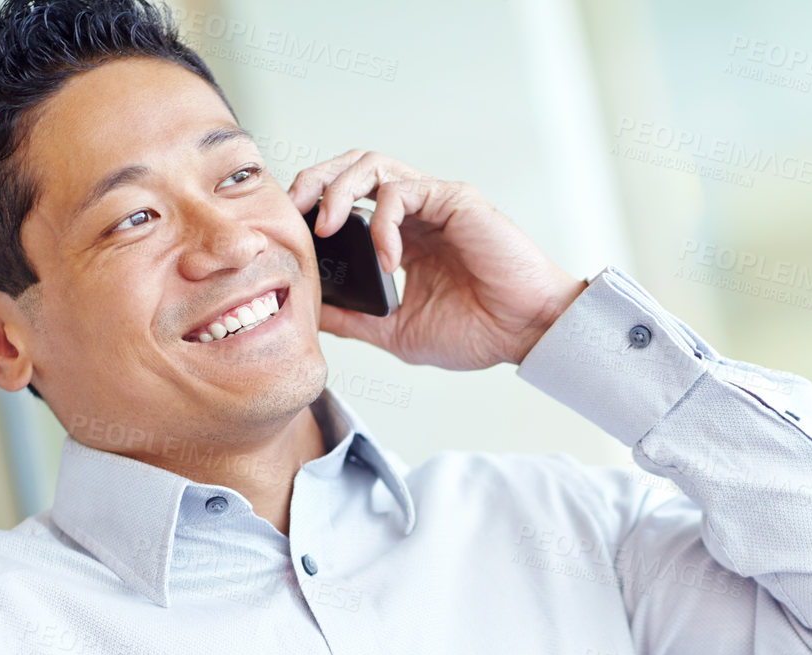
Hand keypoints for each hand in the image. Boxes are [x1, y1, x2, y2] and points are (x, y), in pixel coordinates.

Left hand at [288, 150, 586, 369]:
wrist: (525, 334)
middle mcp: (416, 213)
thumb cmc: (478, 332)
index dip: (313, 206)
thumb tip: (309, 313)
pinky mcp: (453, 200)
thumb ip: (355, 319)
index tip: (287, 230)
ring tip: (327, 226)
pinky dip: (383, 222)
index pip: (346, 202)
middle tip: (292, 210)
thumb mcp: (397, 332)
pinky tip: (388, 260)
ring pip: (371, 164)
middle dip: (314, 180)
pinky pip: (402, 191)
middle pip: (352, 168)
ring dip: (339, 188)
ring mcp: (434, 202)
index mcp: (403, 239)